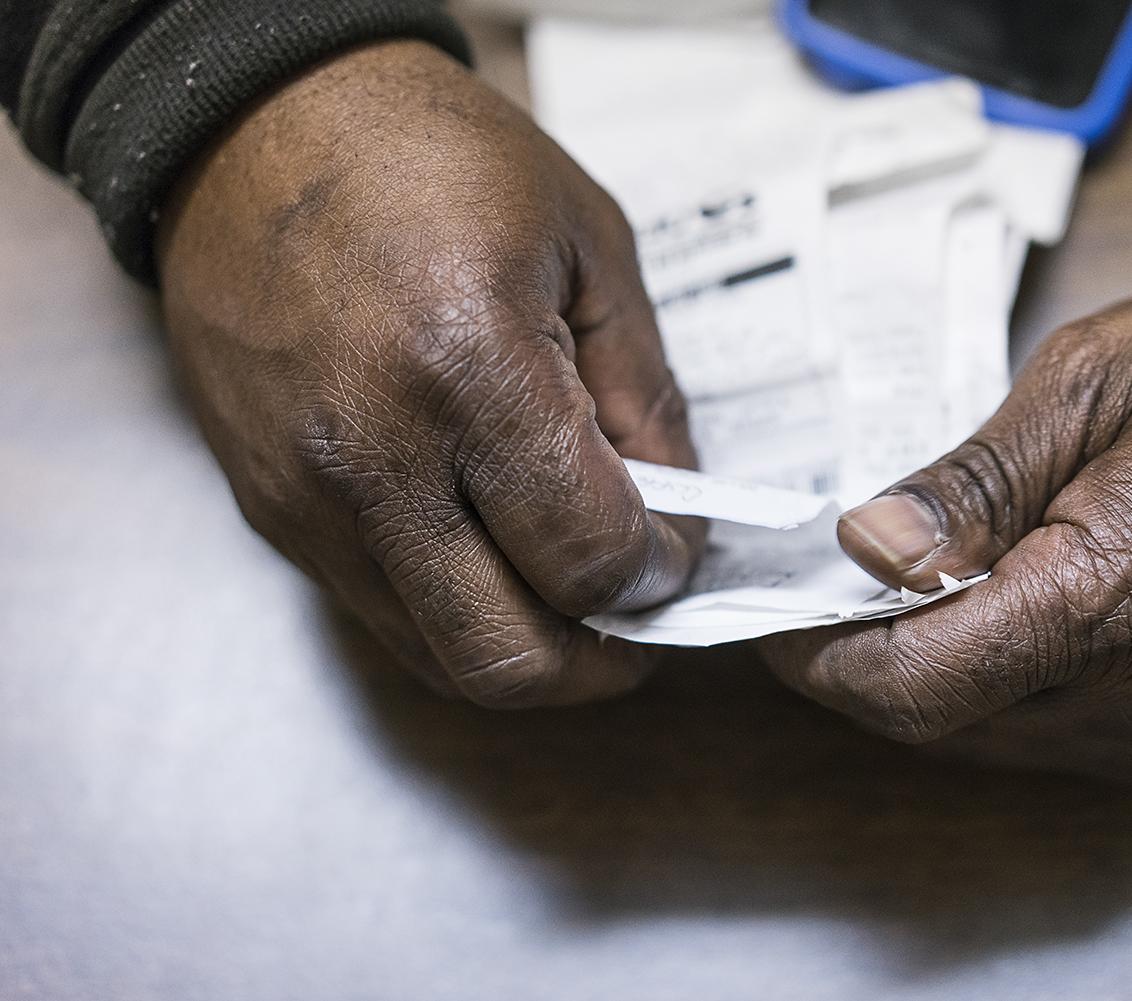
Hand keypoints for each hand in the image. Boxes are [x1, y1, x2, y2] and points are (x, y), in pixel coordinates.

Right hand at [157, 40, 703, 705]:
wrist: (254, 129)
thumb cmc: (432, 160)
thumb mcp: (588, 244)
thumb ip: (645, 395)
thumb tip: (676, 512)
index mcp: (469, 369)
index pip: (589, 559)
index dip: (660, 576)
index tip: (679, 550)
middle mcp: (375, 458)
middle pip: (508, 658)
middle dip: (599, 663)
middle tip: (640, 618)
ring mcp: (307, 498)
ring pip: (439, 657)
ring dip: (528, 647)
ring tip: (572, 589)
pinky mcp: (269, 509)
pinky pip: (382, 612)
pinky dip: (457, 610)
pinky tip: (493, 551)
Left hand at [761, 290, 1131, 783]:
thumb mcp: (1086, 386)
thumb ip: (967, 482)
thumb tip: (866, 546)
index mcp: (1108, 598)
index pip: (914, 681)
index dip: (820, 656)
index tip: (774, 616)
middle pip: (937, 721)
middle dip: (862, 661)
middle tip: (826, 589)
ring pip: (983, 737)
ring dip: (926, 673)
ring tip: (909, 589)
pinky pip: (1042, 736)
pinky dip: (992, 685)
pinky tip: (992, 615)